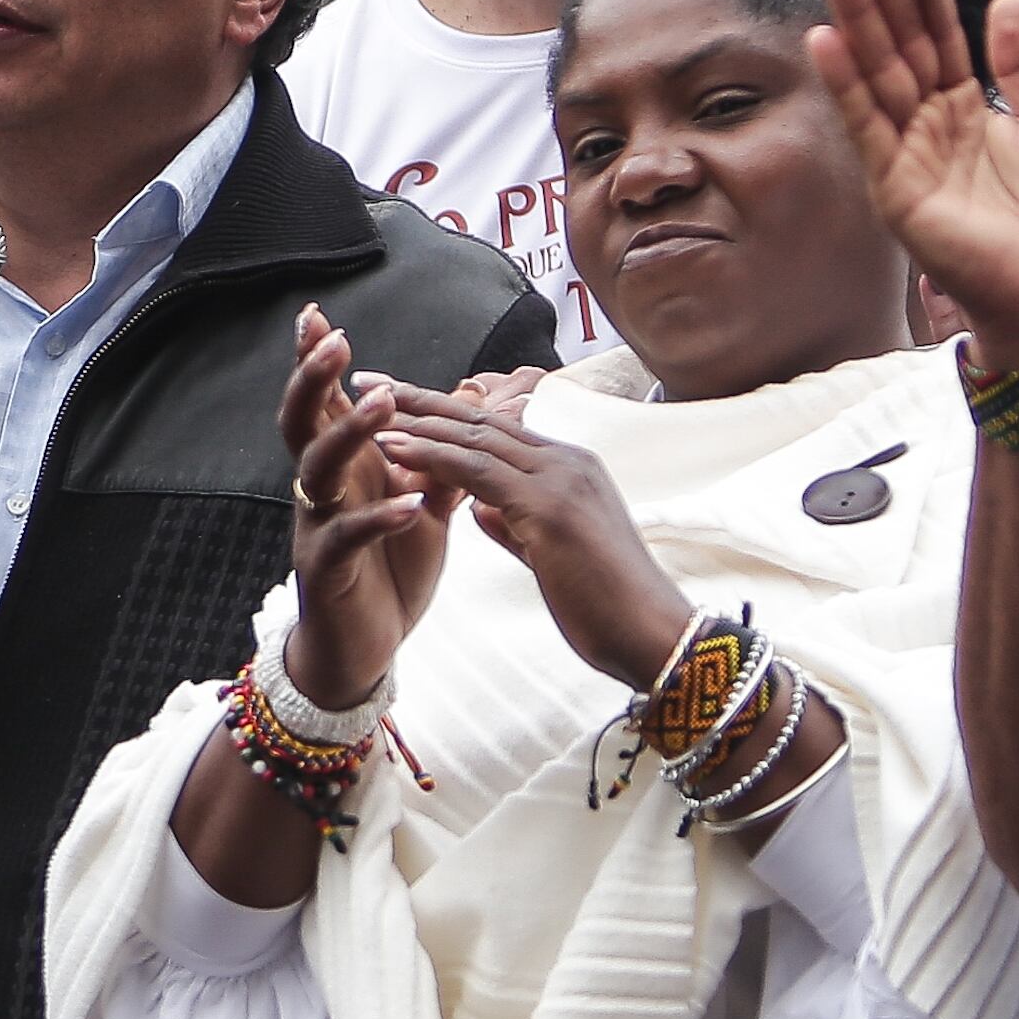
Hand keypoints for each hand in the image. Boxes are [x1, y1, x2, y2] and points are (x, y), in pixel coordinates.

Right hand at [277, 309, 449, 709]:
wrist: (365, 649)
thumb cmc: (389, 572)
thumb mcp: (422, 506)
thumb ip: (440, 460)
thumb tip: (472, 408)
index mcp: (345, 468)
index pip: (326, 402)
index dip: (316, 360)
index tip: (317, 314)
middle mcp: (323, 488)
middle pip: (303, 420)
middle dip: (315, 378)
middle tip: (336, 340)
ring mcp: (319, 526)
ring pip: (318, 468)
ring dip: (349, 434)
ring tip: (381, 405)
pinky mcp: (328, 570)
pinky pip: (346, 537)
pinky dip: (377, 519)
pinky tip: (408, 505)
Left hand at [360, 387, 689, 686]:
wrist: (655, 638)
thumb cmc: (606, 607)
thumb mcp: (551, 555)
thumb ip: (515, 523)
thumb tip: (481, 508)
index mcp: (570, 469)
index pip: (496, 429)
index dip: (443, 413)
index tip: (396, 401)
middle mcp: (567, 461)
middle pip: (479, 419)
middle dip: (419, 399)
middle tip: (368, 380)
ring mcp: (560, 479)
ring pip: (473, 436)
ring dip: (413, 418)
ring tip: (363, 402)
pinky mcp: (549, 507)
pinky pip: (475, 470)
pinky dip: (428, 454)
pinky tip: (389, 447)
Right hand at [812, 0, 1018, 368]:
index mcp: (966, 102)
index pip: (940, 30)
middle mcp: (928, 119)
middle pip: (899, 38)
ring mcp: (907, 149)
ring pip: (878, 70)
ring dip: (853, 15)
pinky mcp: (894, 184)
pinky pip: (867, 124)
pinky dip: (845, 82)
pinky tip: (825, 38)